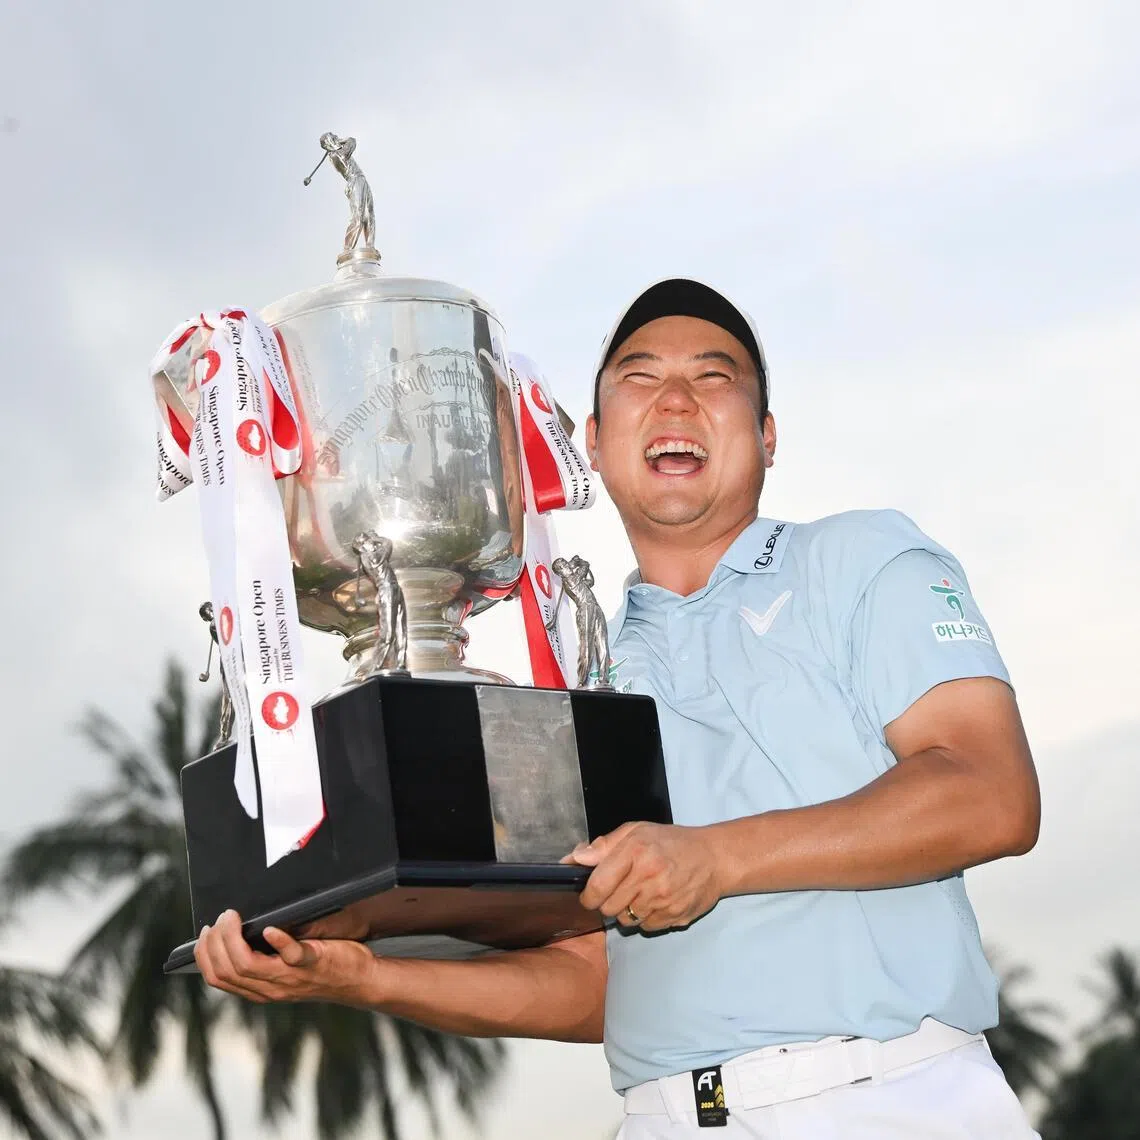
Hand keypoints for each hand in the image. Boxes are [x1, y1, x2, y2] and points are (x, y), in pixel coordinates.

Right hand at [194, 910, 377, 1004]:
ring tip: (232, 917)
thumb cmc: (320, 968)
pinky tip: (269, 928)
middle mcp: (270, 988)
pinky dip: (278, 941)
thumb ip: (262, 961)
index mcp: (259, 989)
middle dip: (214, 943)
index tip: (203, 935)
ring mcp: (290, 977)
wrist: (358, 980)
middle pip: (226, 971)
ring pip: (247, 966)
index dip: (204, 956)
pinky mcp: (313, 962)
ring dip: (233, 939)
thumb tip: (236, 935)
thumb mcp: (283, 971)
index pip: (218, 979)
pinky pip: (291, 955)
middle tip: (218, 919)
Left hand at [564, 822, 723, 932]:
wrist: (714, 858)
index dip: (587, 895)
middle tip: (619, 889)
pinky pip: (646, 927)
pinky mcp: (674, 916)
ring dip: (627, 910)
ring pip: (626, 920)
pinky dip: (646, 918)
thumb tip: (574, 859)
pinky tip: (656, 901)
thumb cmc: (671, 842)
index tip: (589, 895)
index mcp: (635, 851)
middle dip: (607, 902)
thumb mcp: (636, 831)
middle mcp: (649, 876)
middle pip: (608, 908)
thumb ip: (603, 845)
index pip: (597, 886)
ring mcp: (663, 899)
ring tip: (640, 893)